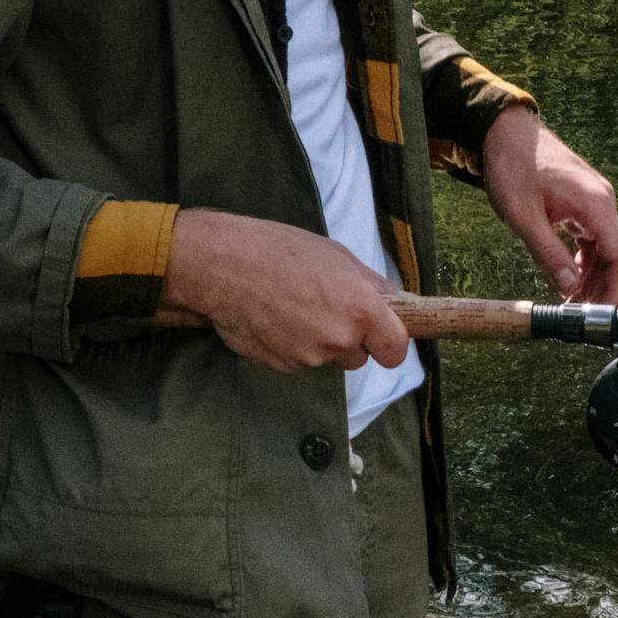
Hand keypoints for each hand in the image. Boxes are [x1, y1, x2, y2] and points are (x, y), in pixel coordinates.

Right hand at [159, 209, 410, 373]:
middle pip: (358, 357)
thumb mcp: (336, 256)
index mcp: (361, 309)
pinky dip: (291, 346)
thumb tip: (394, 303)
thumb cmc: (280, 250)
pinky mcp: (283, 367)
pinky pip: (298, 362)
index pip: (395, 351)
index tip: (381, 338)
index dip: (389, 344)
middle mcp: (338, 339)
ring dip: (318, 342)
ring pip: (327, 359)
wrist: (223, 265)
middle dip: (347, 339)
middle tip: (323, 308)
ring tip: (292, 309)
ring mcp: (309, 357)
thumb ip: (370, 285)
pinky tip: (275, 319)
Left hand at [480, 109, 617, 303]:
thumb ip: (548, 253)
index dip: (617, 289)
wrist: (504, 132)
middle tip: (581, 316)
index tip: (601, 315)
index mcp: (594, 204)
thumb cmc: (511, 166)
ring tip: (572, 302)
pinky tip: (569, 277)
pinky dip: (585, 261)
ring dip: (593, 277)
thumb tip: (569, 288)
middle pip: (617, 255)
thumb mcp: (522, 216)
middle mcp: (602, 202)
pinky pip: (593, 239)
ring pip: (606, 249)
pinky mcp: (584, 203)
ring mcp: (595, 201)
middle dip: (604, 288)